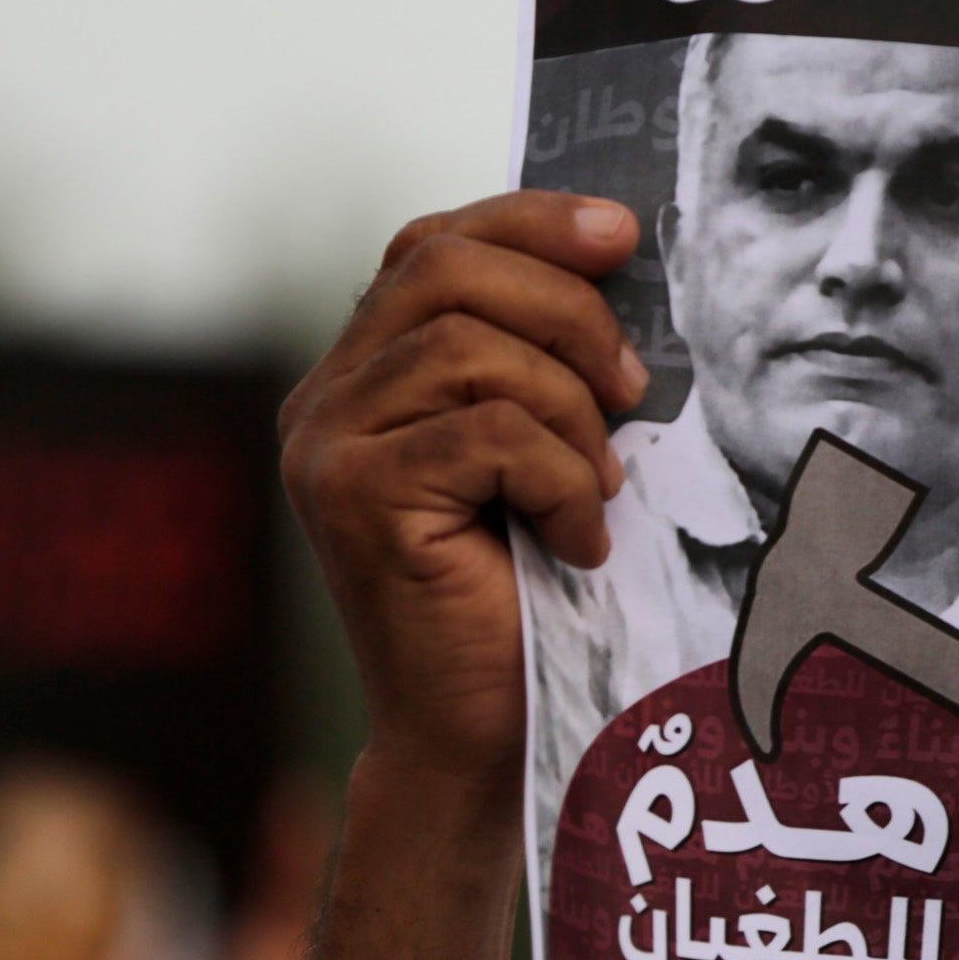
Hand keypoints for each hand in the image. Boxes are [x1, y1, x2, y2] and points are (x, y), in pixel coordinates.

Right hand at [280, 193, 647, 806]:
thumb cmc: (526, 599)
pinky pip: (488, 435)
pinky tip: (578, 538)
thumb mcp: (538, 455)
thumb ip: (539, 366)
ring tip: (601, 486)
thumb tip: (616, 261)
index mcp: (365, 374)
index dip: (529, 223)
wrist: (478, 736)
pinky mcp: (354, 497)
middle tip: (633, 386)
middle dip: (566, 311)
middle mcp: (325, 399)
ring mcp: (328, 447)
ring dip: (569, 413)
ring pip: (470, 350)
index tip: (622, 234)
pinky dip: (561, 480)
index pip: (432, 247)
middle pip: (446, 272)